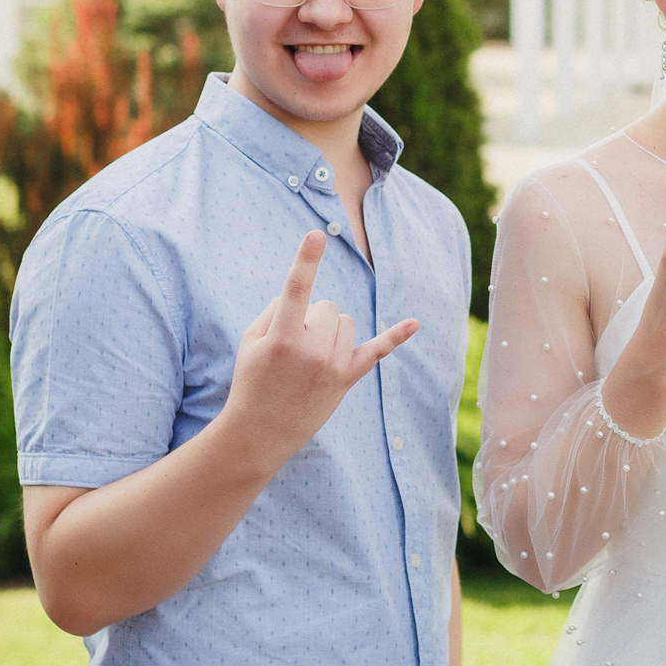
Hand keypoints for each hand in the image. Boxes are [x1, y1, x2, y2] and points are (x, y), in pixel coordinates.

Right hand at [221, 231, 418, 475]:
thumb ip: (276, 310)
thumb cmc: (252, 380)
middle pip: (327, 305)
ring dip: (329, 330)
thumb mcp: (251, 341)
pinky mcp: (348, 378)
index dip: (305, 260)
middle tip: (291, 347)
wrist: (261, 432)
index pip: (296, 290)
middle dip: (311, 317)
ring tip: (307, 358)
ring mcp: (333, 366)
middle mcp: (312, 351)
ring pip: (344, 321)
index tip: (316, 234)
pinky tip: (414, 324)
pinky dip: (395, 337)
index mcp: (282, 338)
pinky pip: (376, 350)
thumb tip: (305, 297)